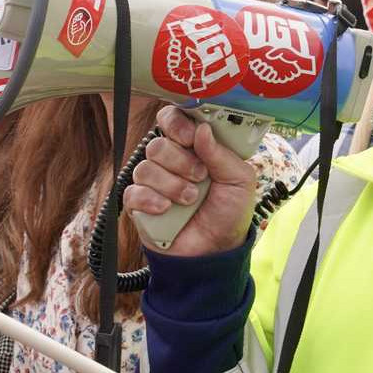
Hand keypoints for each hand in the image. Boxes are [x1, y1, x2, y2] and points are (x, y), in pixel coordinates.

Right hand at [123, 106, 257, 255]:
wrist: (216, 251)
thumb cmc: (229, 213)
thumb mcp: (240, 181)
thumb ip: (222, 153)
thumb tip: (201, 129)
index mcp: (194, 148)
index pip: (172, 120)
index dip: (177, 124)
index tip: (190, 137)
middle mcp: (171, 161)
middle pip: (157, 144)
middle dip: (180, 161)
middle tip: (200, 176)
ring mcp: (153, 183)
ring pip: (145, 168)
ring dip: (171, 184)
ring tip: (190, 200)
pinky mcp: (139, 205)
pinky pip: (132, 192)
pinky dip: (151, 200)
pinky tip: (167, 210)